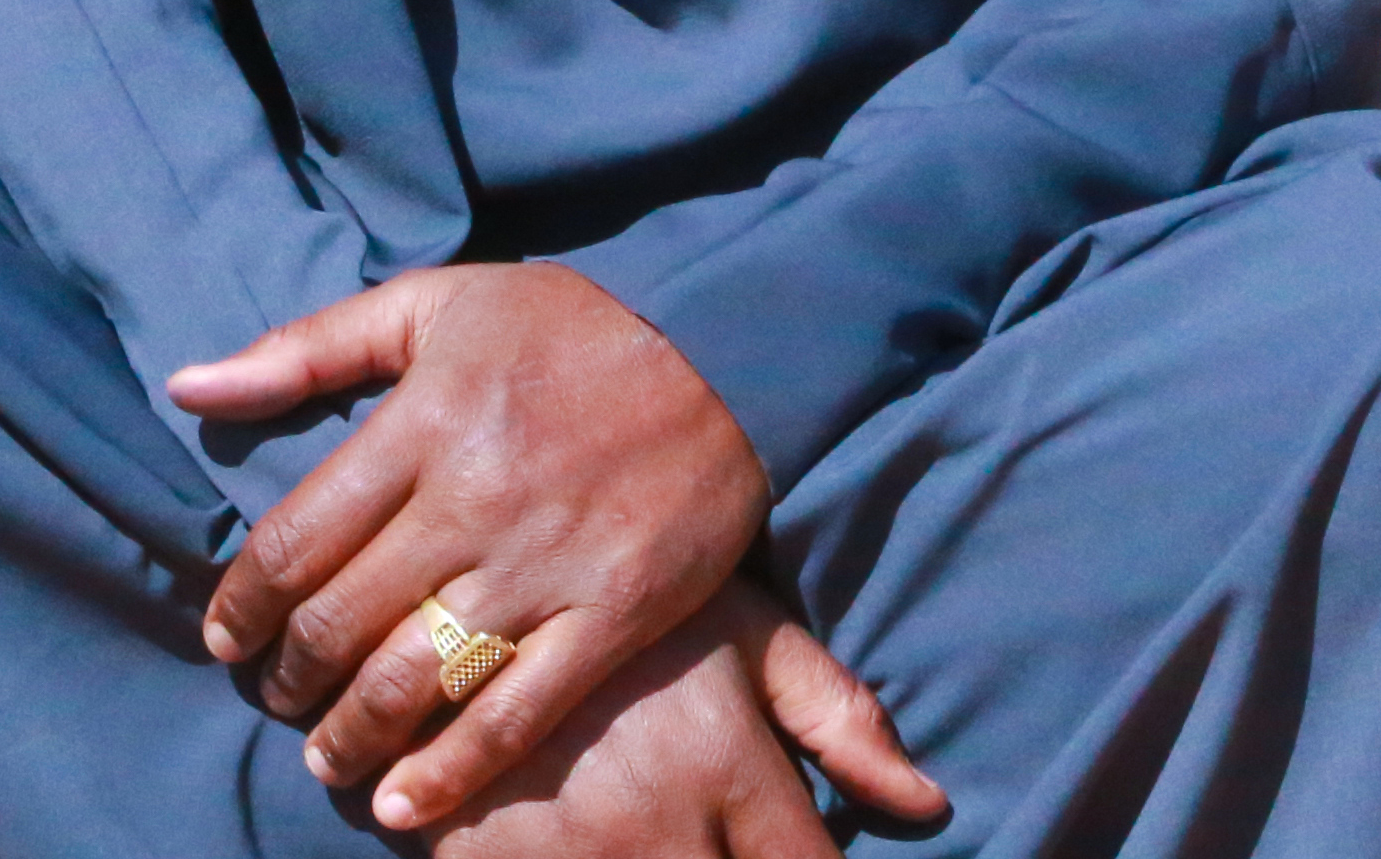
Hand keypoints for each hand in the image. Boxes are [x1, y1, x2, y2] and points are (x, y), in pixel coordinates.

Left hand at [173, 262, 771, 825]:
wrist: (728, 353)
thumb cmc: (566, 327)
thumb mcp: (434, 303)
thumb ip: (306, 346)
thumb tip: (186, 387)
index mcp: (423, 422)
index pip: (296, 539)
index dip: (242, 603)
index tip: (223, 636)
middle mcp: (475, 499)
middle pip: (344, 620)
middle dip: (288, 677)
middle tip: (275, 696)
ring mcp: (546, 565)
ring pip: (416, 679)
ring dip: (352, 735)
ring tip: (326, 756)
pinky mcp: (613, 617)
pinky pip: (517, 714)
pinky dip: (450, 772)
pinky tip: (401, 804)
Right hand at [423, 584, 941, 856]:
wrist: (452, 551)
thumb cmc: (620, 585)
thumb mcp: (735, 630)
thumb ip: (830, 713)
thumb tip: (928, 802)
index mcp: (723, 766)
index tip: (798, 856)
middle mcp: (651, 824)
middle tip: (722, 837)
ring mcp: (564, 854)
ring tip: (650, 836)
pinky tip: (586, 845)